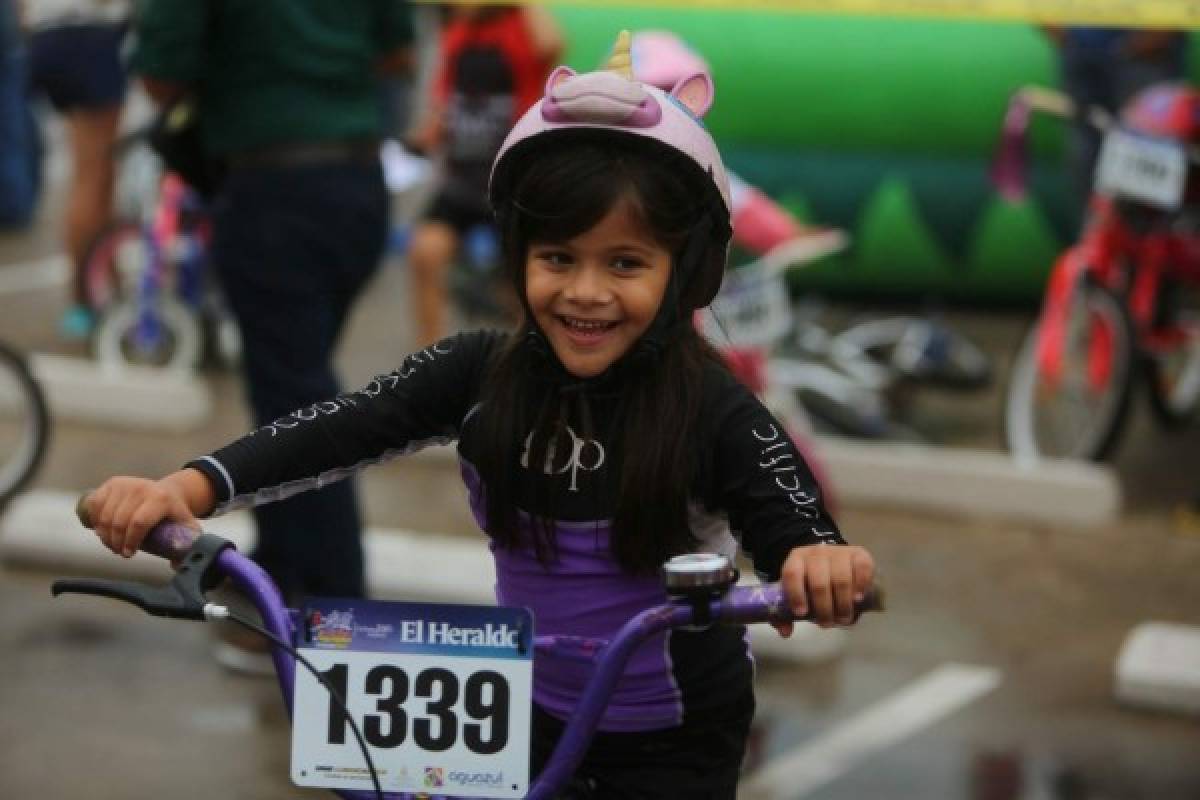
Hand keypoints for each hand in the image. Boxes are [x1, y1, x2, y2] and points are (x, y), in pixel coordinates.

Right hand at [84, 476, 200, 557]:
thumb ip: (186, 545)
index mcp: (161, 498)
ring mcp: (124, 484)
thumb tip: (177, 565)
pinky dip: (95, 521)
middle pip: (119, 522)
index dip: (131, 541)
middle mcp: (141, 488)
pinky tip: (102, 530)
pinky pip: (94, 506)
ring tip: (113, 544)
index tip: (129, 554)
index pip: (139, 523)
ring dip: (105, 535)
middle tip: (121, 552)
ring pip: (105, 517)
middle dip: (117, 542)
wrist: (166, 492)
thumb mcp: (185, 526)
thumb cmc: (173, 513)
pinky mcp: (111, 484)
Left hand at [773, 544, 874, 635]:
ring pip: (841, 578)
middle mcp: (816, 553)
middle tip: (827, 623)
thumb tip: (785, 632)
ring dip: (843, 604)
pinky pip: (862, 568)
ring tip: (843, 618)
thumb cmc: (813, 582)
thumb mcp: (798, 593)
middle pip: (819, 582)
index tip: (802, 614)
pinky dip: (861, 585)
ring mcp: (839, 551)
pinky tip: (857, 599)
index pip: (792, 574)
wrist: (835, 562)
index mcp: (796, 560)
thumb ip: (787, 613)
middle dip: (823, 608)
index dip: (796, 594)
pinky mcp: (859, 554)